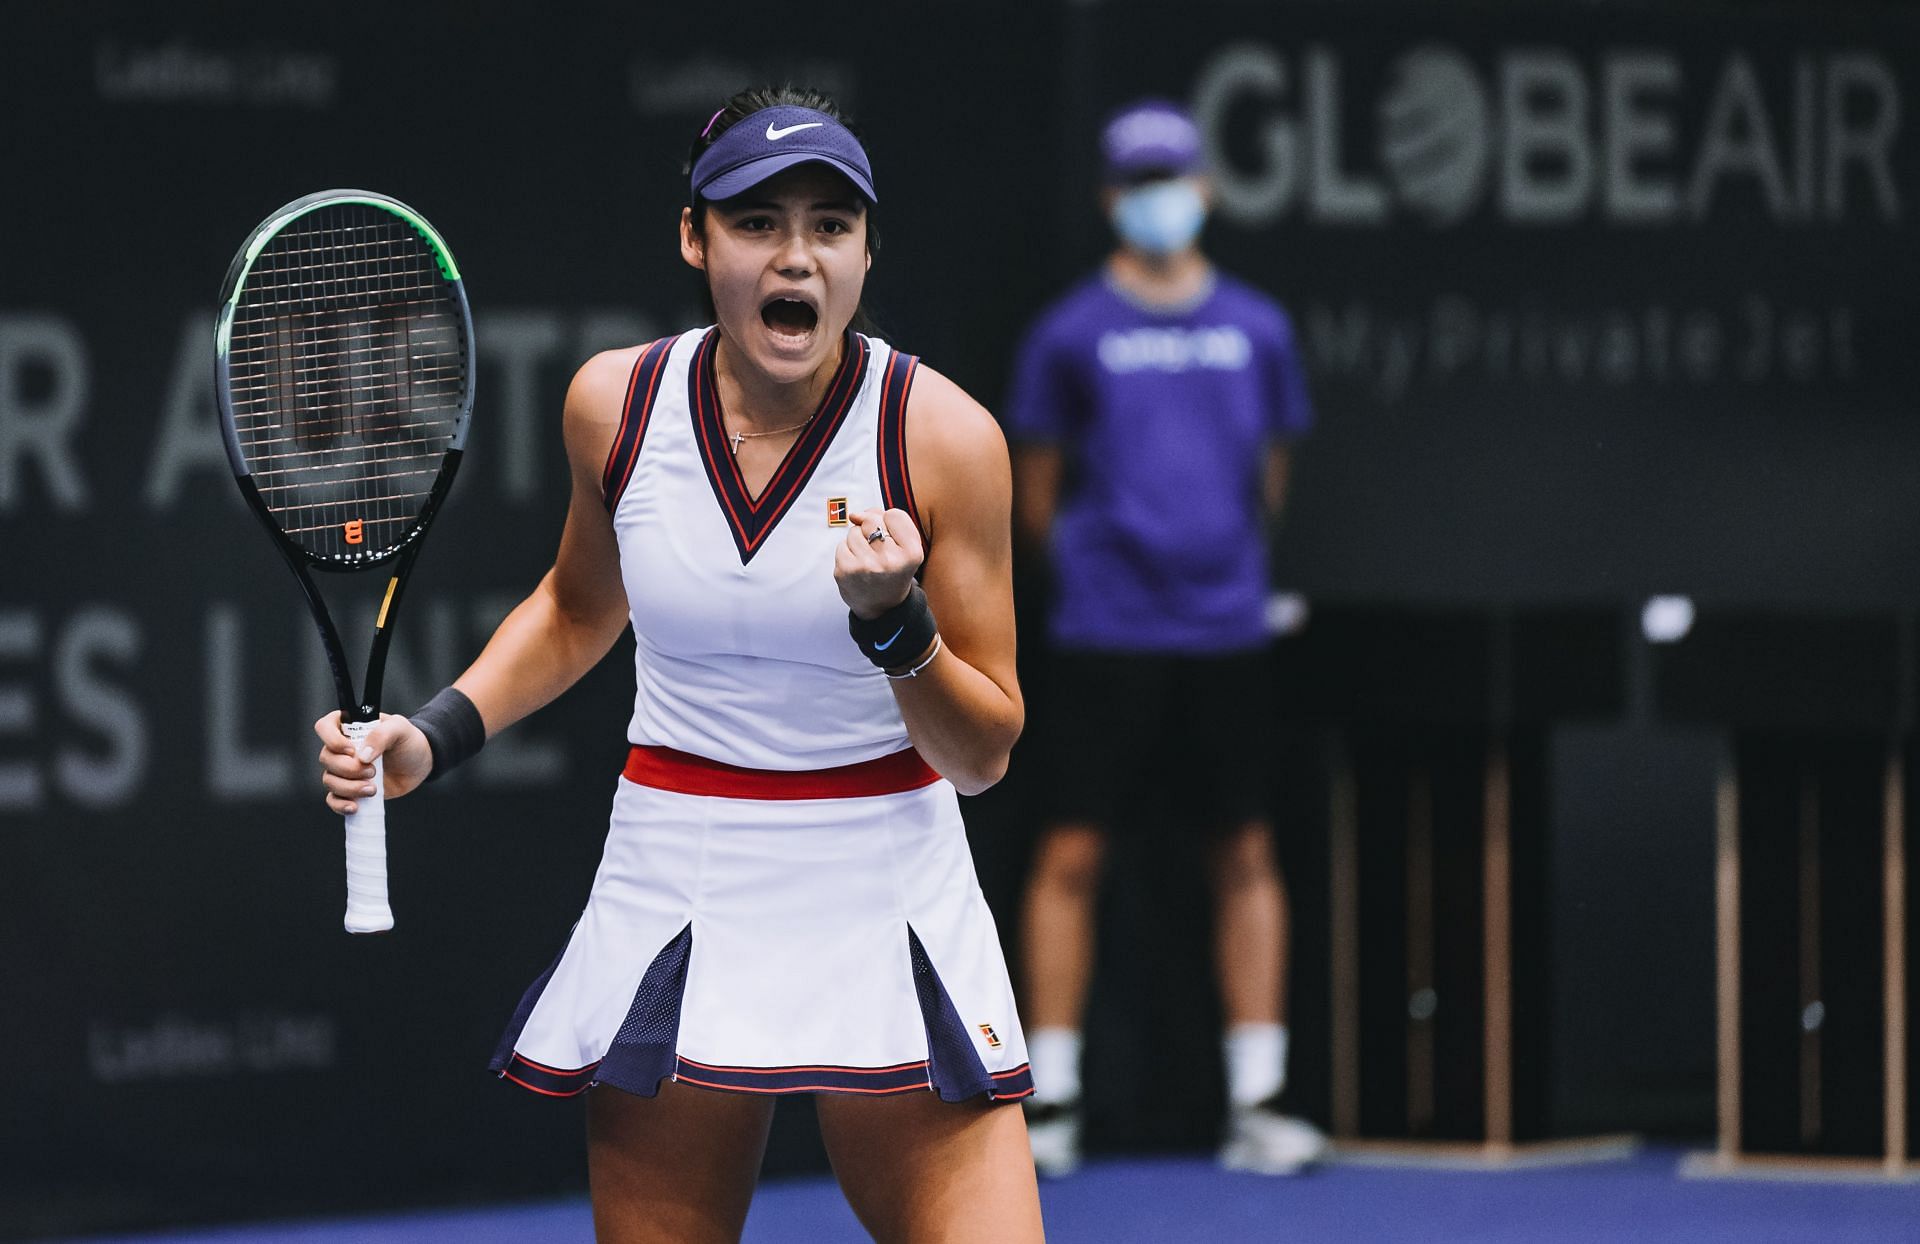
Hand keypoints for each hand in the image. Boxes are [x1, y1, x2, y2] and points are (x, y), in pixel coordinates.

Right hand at [313, 711, 434, 814]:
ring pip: (329, 780)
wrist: (420, 764)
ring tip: (373, 789)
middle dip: (348, 769)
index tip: (353, 750)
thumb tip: (362, 755)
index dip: (332, 740)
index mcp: (349, 727)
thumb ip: (381, 735)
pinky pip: (333, 799)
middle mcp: (341, 748)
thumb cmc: (408, 741)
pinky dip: (340, 805)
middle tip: (372, 771)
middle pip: (326, 758)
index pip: (324, 727)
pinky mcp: (349, 789)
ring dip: (349, 788)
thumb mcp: (400, 729)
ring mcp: (344, 770)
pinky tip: (355, 807)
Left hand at [834, 507, 922, 619]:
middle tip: (879, 552)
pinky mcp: (846, 571)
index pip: (894, 515)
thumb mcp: (906, 547)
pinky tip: (857, 566)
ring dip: (859, 541)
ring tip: (868, 560)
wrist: (883, 608)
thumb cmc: (894, 571)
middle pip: (872, 520)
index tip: (893, 541)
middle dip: (872, 530)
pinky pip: (842, 544)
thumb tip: (854, 515)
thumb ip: (888, 521)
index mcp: (912, 553)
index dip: (891, 524)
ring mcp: (866, 566)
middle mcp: (890, 560)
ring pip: (854, 531)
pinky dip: (847, 552)